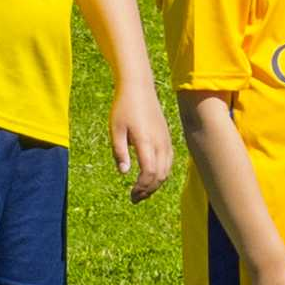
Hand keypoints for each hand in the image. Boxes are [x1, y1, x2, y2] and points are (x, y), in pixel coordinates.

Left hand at [109, 83, 173, 200]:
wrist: (139, 87)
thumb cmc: (123, 107)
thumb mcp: (115, 129)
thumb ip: (119, 152)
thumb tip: (124, 173)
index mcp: (145, 141)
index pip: (149, 172)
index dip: (141, 187)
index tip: (131, 194)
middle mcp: (159, 142)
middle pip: (160, 175)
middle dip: (148, 190)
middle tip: (134, 198)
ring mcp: (165, 139)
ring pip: (166, 169)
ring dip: (156, 184)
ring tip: (142, 191)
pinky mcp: (167, 137)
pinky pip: (169, 161)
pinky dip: (162, 173)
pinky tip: (151, 176)